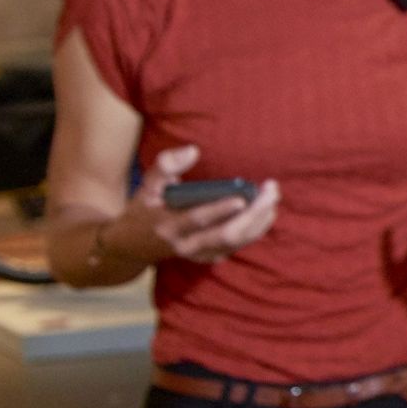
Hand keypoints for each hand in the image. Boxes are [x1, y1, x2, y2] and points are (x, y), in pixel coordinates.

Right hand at [109, 144, 281, 264]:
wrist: (134, 244)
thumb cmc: (145, 207)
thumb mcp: (148, 184)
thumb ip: (166, 165)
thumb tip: (193, 150)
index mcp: (169, 226)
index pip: (197, 220)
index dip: (220, 210)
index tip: (241, 198)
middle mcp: (186, 245)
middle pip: (227, 234)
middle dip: (254, 214)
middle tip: (272, 191)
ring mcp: (200, 255)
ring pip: (238, 242)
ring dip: (260, 220)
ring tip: (272, 196)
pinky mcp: (211, 257)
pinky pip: (240, 245)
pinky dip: (257, 228)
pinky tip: (266, 210)